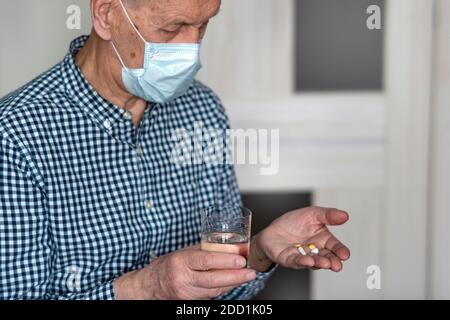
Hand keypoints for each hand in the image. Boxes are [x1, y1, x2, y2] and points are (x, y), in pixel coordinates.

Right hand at [113, 245, 256, 299]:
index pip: (206, 261)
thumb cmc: (168, 265)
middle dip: (235, 276)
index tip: (241, 259)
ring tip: (246, 275)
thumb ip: (203, 250)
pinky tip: (232, 282)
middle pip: (214, 280)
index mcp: (181, 262)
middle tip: (250, 272)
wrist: (151, 286)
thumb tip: (227, 246)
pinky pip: (211, 296)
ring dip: (232, 282)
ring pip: (215, 290)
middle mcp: (183, 279)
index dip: (225, 260)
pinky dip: (223, 288)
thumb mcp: (183, 253)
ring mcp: (186, 294)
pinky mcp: (190, 302)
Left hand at [251, 207, 349, 271]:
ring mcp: (303, 256)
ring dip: (319, 263)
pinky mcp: (290, 259)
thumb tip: (345, 216)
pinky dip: (302, 261)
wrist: (274, 229)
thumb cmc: (294, 222)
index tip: (345, 255)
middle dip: (332, 262)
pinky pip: (296, 261)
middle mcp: (315, 250)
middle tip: (337, 265)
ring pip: (313, 261)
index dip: (341, 251)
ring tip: (325, 263)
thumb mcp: (313, 213)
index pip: (335, 247)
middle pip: (326, 258)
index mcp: (323, 239)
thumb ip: (328, 215)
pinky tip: (308, 261)